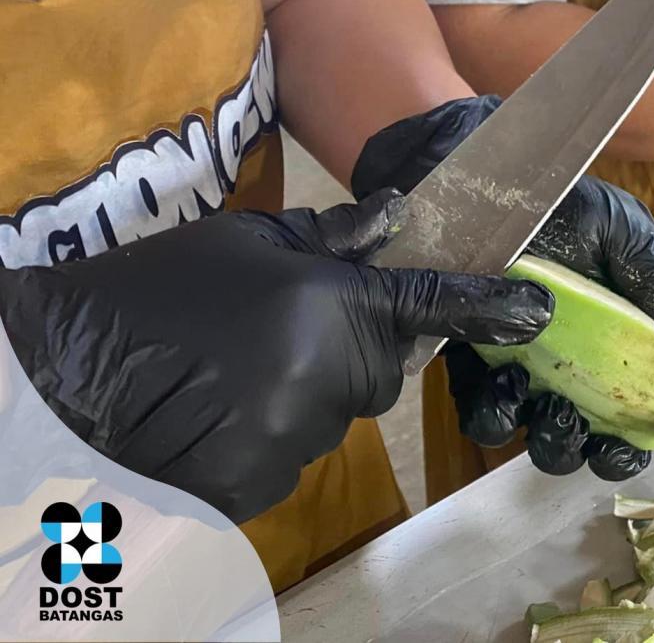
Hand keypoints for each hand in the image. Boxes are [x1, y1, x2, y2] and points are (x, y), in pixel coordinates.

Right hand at [0, 190, 552, 521]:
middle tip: (280, 330)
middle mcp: (336, 376)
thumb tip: (397, 213)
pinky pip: (293, 452)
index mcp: (338, 307)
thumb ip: (331, 237)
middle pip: (381, 367)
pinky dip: (267, 433)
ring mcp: (303, 436)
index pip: (433, 304)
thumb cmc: (163, 292)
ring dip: (302, 392)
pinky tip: (220, 410)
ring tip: (233, 369)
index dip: (489, 309)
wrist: (76, 371)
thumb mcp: (246, 240)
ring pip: (334, 411)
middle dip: (349, 349)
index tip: (535, 311)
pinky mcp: (268, 482)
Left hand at [353, 98, 653, 480]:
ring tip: (552, 408)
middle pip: (612, 436)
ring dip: (560, 442)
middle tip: (608, 443)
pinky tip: (503, 379)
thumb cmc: (556, 199)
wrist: (471, 177)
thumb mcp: (623, 232)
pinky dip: (500, 414)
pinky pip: (489, 418)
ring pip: (552, 440)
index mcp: (632, 332)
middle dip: (615, 454)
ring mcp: (532, 372)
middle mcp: (586, 362)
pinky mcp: (476, 371)